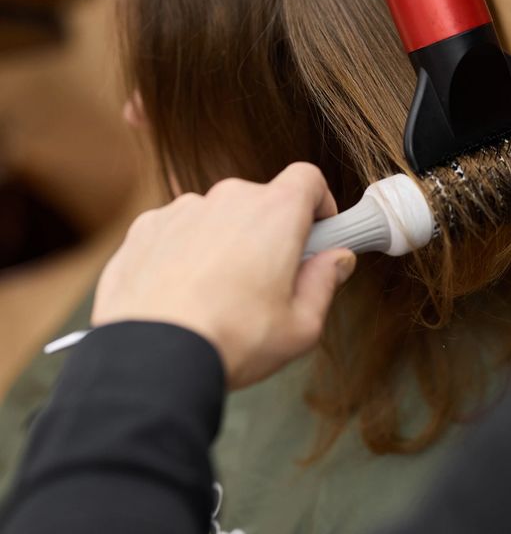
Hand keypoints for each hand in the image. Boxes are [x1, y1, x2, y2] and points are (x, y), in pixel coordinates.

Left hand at [92, 164, 355, 388]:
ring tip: (215, 297)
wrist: (151, 357)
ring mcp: (184, 208)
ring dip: (223, 242)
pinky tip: (179, 294)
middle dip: (268, 233)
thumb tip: (338, 260)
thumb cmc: (231, 341)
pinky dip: (182, 253)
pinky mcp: (146, 227)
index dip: (318, 203)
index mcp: (275, 212)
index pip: (308, 179)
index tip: (317, 233)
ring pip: (217, 217)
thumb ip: (325, 283)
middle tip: (266, 283)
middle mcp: (229, 197)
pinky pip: (176, 231)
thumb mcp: (300, 327)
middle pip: (261, 201)